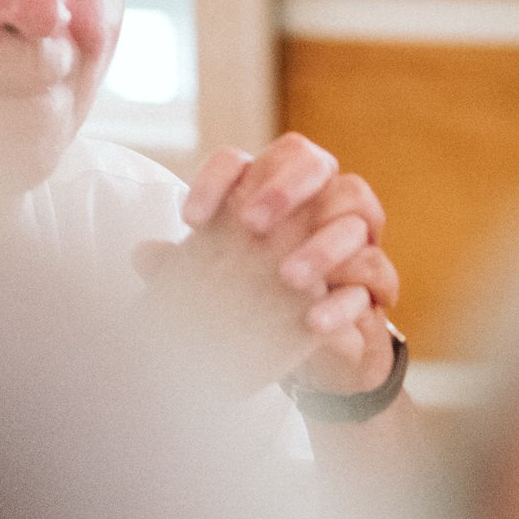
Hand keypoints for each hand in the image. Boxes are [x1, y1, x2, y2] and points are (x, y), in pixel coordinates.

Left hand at [135, 134, 392, 393]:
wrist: (312, 357)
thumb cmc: (258, 305)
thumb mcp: (215, 288)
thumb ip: (181, 269)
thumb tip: (142, 252)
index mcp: (270, 193)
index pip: (245, 161)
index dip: (220, 179)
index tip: (191, 220)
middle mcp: (317, 201)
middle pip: (314, 161)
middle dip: (285, 186)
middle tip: (253, 225)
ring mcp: (355, 235)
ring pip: (357, 212)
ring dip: (323, 243)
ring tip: (290, 278)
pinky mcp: (376, 280)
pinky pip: (375, 273)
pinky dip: (344, 299)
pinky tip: (314, 322)